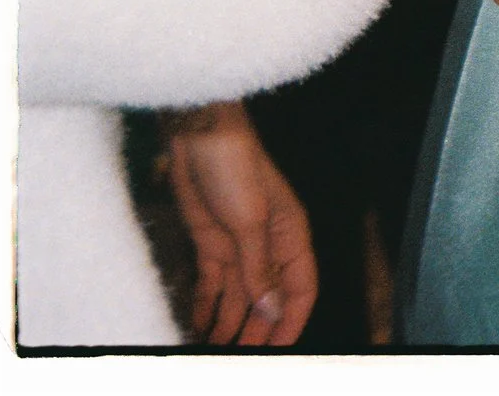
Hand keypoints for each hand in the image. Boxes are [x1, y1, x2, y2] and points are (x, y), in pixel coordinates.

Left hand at [163, 102, 315, 346]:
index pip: (300, 289)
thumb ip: (259, 268)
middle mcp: (268, 246)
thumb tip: (271, 308)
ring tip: (214, 351)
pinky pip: (212, 285)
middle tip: (239, 358)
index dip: (291, 321)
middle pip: (267, 299)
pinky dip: (206, 306)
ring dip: (229, 324)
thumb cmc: (235, 166)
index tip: (278, 351)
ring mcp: (238, 246)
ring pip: (238, 297)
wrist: (198, 139)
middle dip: (257, 330)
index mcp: (291, 237)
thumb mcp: (250, 221)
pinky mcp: (210, 244)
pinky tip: (199, 325)